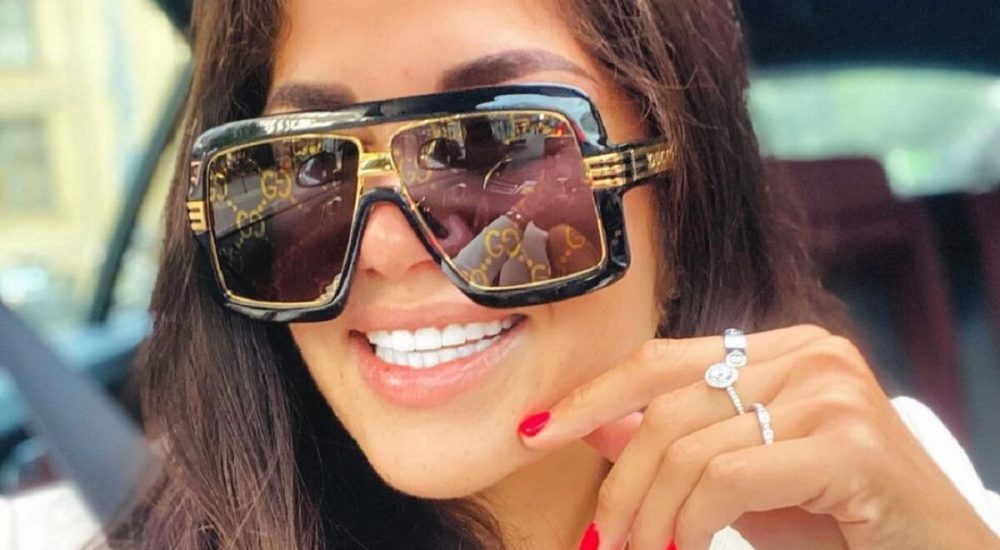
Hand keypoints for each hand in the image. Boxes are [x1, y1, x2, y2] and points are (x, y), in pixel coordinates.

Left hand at [517, 325, 999, 549]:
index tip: (534, 432)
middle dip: (619, 484)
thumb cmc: (836, 520)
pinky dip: (693, 524)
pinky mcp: (851, 440)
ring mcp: (833, 390)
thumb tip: (593, 422)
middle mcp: (808, 353)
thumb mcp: (738, 477)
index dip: (591, 394)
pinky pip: (729, 477)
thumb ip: (675, 441)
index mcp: (781, 349)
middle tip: (601, 542)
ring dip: (650, 517)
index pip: (660, 358)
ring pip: (688, 447)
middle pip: (665, 408)